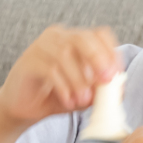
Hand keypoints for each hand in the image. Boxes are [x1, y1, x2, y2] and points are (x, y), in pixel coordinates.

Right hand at [0, 25, 120, 127]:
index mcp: (76, 39)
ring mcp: (40, 47)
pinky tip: (68, 100)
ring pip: (65, 55)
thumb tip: (118, 90)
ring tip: (83, 99)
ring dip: (79, 80)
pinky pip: (49, 69)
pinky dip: (63, 86)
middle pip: (82, 38)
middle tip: (105, 81)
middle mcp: (58, 37)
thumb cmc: (58, 96)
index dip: (111, 52)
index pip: (100, 34)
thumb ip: (101, 89)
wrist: (24, 108)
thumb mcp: (86, 93)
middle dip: (97, 59)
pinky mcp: (27, 62)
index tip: (117, 74)